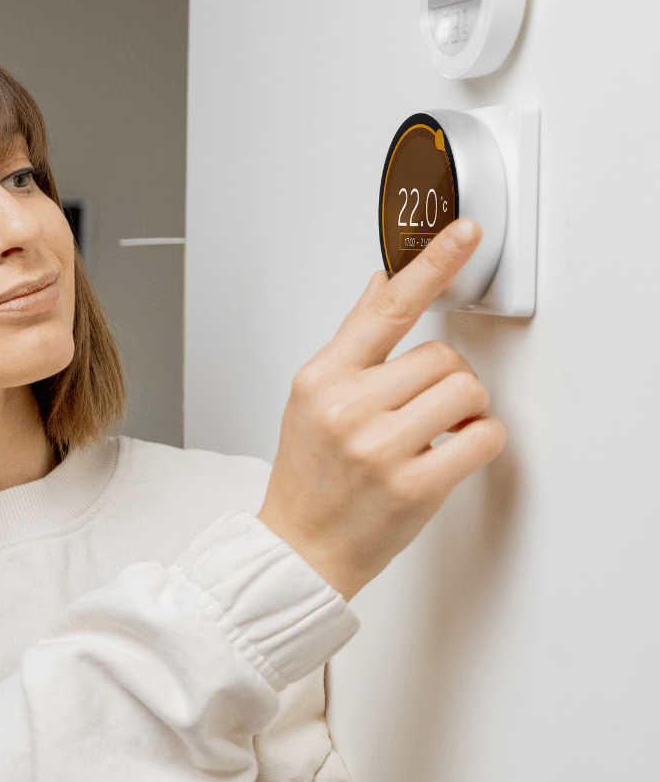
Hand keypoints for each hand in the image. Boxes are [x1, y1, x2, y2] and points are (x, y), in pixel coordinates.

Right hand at [256, 218, 507, 599]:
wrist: (299, 548)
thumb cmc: (308, 476)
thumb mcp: (312, 399)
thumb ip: (353, 343)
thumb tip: (382, 286)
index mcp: (321, 379)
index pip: (386, 308)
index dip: (431, 264)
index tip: (464, 233)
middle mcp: (346, 408)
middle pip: (442, 357)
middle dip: (445, 382)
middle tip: (421, 412)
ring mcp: (378, 448)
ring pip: (465, 392)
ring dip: (464, 413)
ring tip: (430, 437)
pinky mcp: (412, 486)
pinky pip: (482, 438)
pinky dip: (478, 444)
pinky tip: (448, 456)